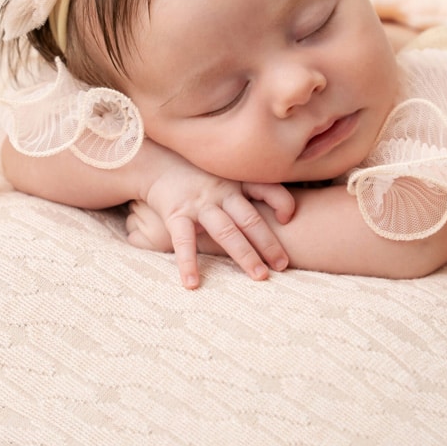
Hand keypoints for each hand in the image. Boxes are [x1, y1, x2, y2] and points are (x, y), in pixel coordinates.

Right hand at [126, 151, 294, 288]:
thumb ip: (250, 188)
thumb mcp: (226, 173)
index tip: (288, 219)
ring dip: (244, 254)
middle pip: (250, 218)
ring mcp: (200, 203)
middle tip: (282, 266)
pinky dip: (188, 262)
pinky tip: (192, 283)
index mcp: (237, 181)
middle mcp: (223, 191)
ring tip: (258, 276)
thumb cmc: (198, 173)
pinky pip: (184, 240)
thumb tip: (284, 213)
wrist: (157, 162)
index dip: (282, 202)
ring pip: (227, 230)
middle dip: (268, 243)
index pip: (267, 188)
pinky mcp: (176, 214)